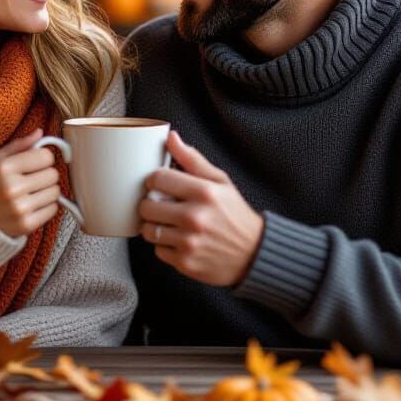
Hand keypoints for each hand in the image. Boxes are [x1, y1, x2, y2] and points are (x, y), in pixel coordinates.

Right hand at [0, 129, 60, 237]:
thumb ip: (19, 145)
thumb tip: (40, 132)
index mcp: (4, 168)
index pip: (46, 156)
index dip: (43, 158)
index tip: (35, 163)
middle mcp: (12, 188)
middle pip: (53, 174)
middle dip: (45, 175)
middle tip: (32, 179)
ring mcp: (20, 208)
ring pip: (55, 192)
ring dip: (47, 191)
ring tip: (31, 192)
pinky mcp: (26, 225)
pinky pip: (53, 209)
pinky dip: (46, 206)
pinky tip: (31, 205)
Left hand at [137, 131, 263, 286]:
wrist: (254, 254)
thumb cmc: (235, 214)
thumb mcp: (220, 181)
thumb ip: (193, 159)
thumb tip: (171, 137)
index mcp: (204, 192)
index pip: (157, 178)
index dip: (154, 180)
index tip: (159, 184)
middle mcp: (195, 217)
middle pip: (146, 206)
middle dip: (151, 204)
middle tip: (161, 205)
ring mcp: (189, 242)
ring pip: (148, 230)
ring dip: (155, 226)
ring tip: (169, 223)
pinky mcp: (185, 263)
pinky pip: (158, 250)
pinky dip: (165, 246)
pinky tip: (179, 240)